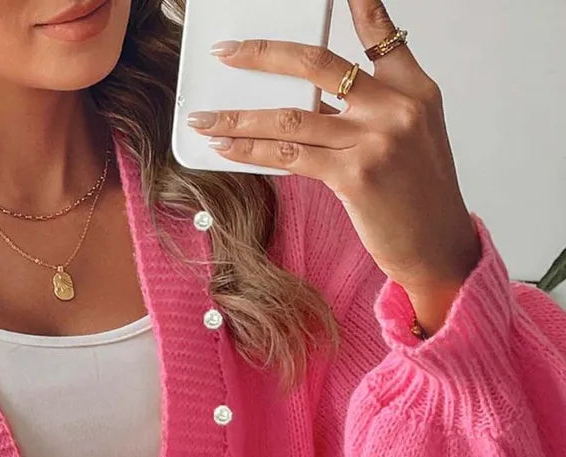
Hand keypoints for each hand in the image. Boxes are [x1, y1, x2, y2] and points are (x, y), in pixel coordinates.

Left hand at [187, 0, 482, 296]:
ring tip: (205, 119)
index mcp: (414, 89)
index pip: (380, 33)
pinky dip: (253, 151)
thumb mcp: (412, 136)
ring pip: (292, 116)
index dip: (357, 3)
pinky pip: (291, 156)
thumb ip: (374, 106)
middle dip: (263, 54)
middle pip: (317, 64)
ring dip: (240, 118)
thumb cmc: (419, 197)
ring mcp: (375, 140)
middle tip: (227, 53)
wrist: (436, 246)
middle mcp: (396, 107)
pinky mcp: (355, 176)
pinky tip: (227, 148)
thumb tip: (315, 99)